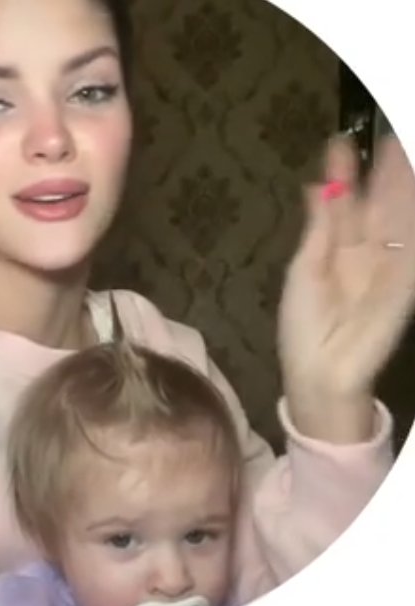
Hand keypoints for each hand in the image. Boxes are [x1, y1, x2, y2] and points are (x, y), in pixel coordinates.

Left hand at [278, 135, 414, 442]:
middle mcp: (366, 252)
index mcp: (337, 250)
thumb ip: (319, 228)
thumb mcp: (304, 270)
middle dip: (383, 169)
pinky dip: (411, 220)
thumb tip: (316, 185)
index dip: (346, 172)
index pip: (345, 203)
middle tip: (388, 131)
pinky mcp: (404, 283)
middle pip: (379, 203)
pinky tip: (410, 194)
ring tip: (400, 145)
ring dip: (401, 184)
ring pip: (399, 216)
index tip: (340, 139)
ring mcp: (389, 265)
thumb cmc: (303, 326)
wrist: (319, 371)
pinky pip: (412, 246)